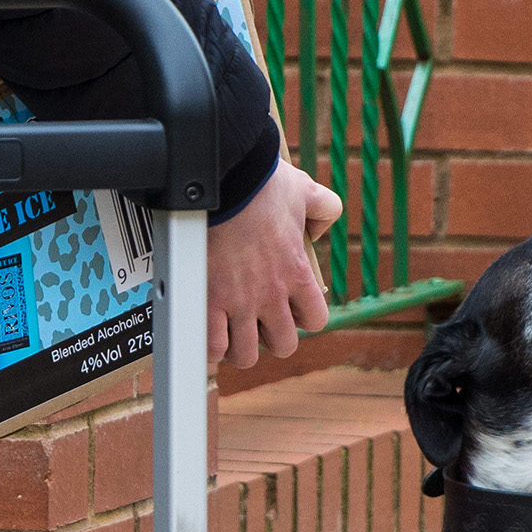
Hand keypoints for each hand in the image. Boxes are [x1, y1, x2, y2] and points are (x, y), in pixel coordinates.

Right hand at [210, 163, 339, 368]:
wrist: (222, 176)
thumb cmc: (261, 182)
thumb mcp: (305, 191)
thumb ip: (324, 209)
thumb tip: (320, 225)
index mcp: (298, 273)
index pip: (315, 320)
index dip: (302, 317)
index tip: (288, 307)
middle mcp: (273, 294)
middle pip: (282, 345)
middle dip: (270, 336)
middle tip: (256, 320)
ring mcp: (239, 301)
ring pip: (245, 355)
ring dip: (238, 346)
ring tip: (228, 331)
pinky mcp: (207, 301)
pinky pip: (211, 346)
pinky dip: (209, 347)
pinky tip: (206, 333)